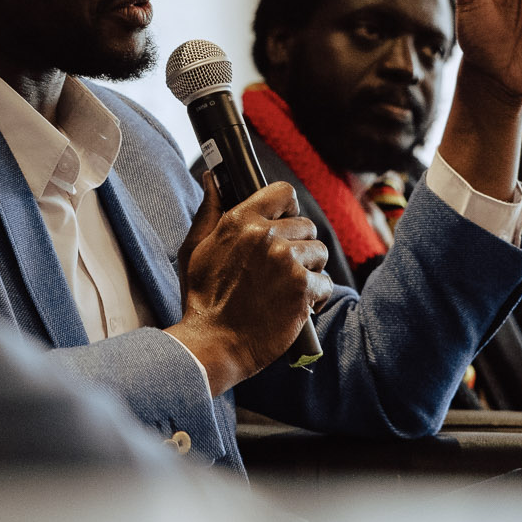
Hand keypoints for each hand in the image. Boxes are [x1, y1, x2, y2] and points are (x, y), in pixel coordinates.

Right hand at [166, 174, 331, 395]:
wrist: (213, 344)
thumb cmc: (202, 298)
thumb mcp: (195, 248)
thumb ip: (209, 210)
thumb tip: (213, 178)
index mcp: (241, 221)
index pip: (283, 192)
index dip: (289, 207)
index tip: (287, 222)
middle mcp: (266, 236)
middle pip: (307, 225)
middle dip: (300, 245)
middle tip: (285, 268)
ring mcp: (287, 262)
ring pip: (320, 252)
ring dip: (311, 269)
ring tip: (291, 286)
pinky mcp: (302, 290)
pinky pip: (326, 282)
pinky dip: (317, 296)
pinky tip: (299, 305)